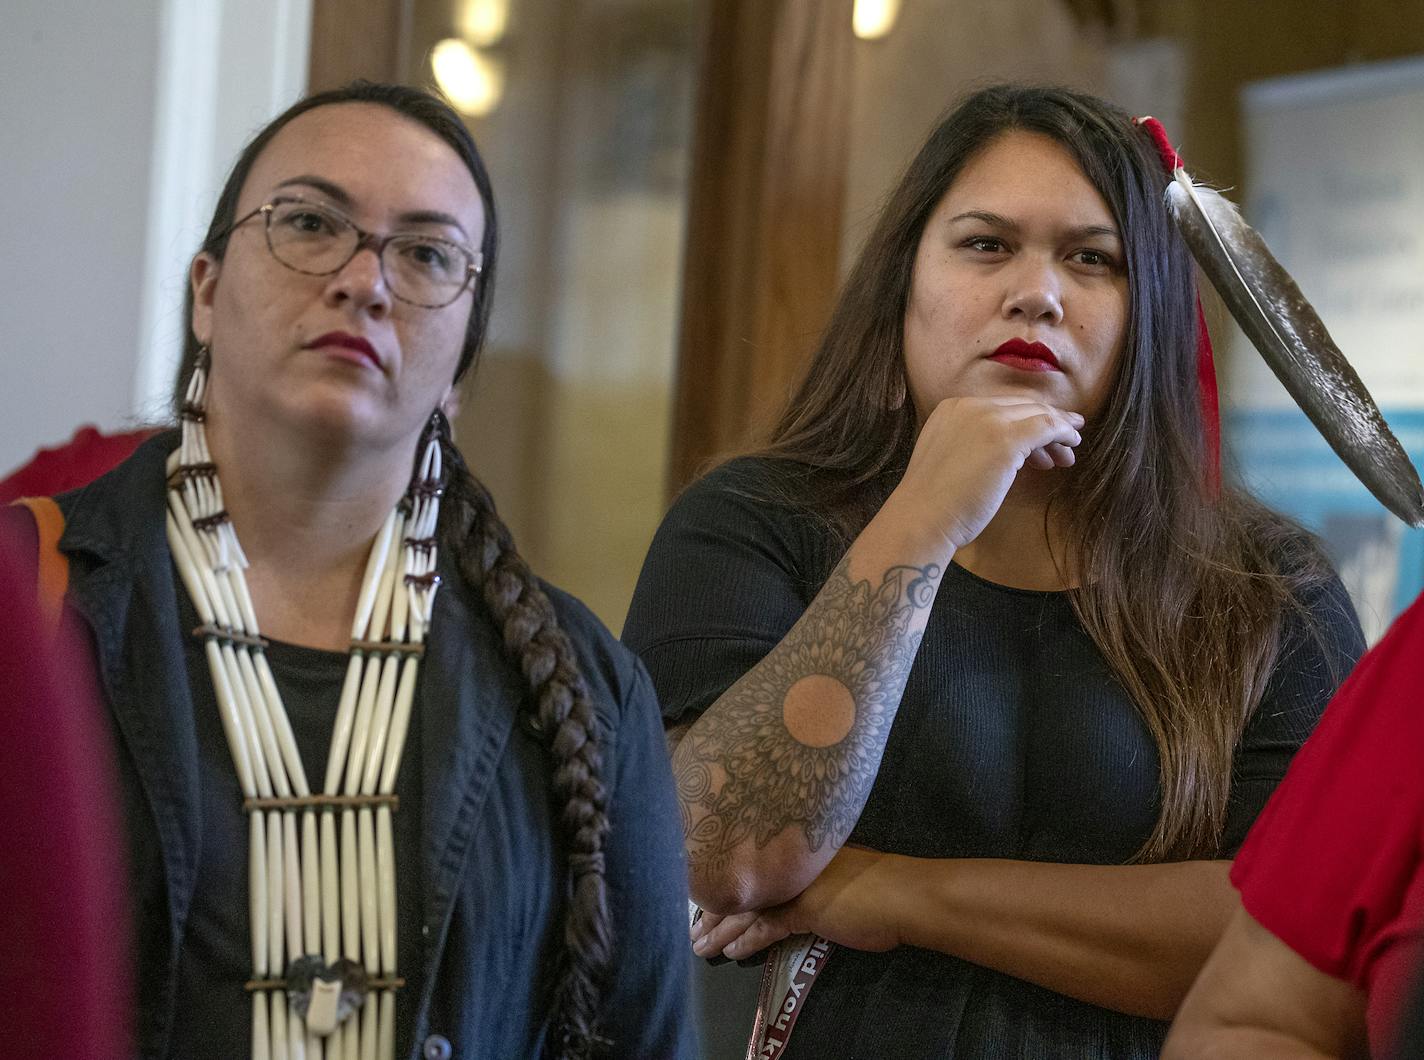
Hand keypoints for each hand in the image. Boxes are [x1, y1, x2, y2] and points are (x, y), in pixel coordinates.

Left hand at [690, 847, 904, 960]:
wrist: (904, 894)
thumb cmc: (878, 882)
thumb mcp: (835, 869)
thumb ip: (809, 873)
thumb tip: (790, 885)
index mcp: (798, 850)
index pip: (752, 866)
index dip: (727, 883)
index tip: (706, 896)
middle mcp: (791, 862)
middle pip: (743, 886)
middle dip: (714, 909)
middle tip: (693, 928)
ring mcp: (796, 884)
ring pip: (747, 909)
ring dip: (721, 930)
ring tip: (701, 946)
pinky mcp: (804, 910)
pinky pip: (766, 929)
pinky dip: (746, 942)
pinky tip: (730, 952)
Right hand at [890, 396, 1083, 551]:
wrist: (922, 518)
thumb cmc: (934, 502)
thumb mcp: (950, 457)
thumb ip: (972, 443)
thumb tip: (1007, 451)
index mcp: (951, 408)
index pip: (1000, 406)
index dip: (1025, 419)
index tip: (1041, 439)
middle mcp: (969, 406)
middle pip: (1021, 406)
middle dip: (1047, 422)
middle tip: (1065, 443)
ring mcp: (987, 419)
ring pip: (1037, 414)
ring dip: (1057, 430)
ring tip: (1068, 453)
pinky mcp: (1006, 438)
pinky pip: (1046, 427)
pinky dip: (1063, 432)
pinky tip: (1071, 446)